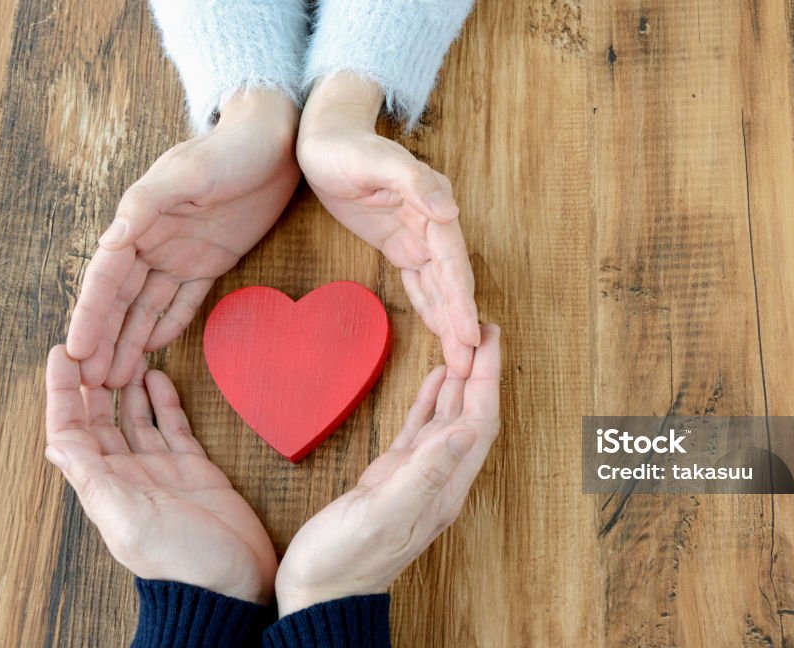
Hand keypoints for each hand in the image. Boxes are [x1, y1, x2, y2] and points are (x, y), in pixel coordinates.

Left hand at [44, 346, 277, 604]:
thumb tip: (55, 444)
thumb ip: (94, 480)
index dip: (62, 393)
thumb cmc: (183, 562)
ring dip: (128, 386)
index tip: (63, 354)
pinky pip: (173, 427)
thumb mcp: (130, 521)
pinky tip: (159, 379)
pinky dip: (164, 402)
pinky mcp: (195, 469)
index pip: (72, 431)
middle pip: (101, 419)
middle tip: (97, 343)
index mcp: (105, 486)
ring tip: (128, 352)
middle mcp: (128, 475)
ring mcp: (161, 471)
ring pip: (136, 418)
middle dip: (94, 382)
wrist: (234, 585)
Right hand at [67, 89, 300, 387]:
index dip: (90, 315)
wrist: (274, 143)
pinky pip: (184, 300)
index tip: (76, 350)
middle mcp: (153, 242)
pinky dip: (168, 324)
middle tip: (92, 381)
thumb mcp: (188, 173)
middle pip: (122, 300)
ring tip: (116, 378)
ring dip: (131, 340)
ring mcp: (181, 254)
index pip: (106, 278)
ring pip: (148, 306)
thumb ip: (150, 204)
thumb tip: (114, 236)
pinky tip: (154, 349)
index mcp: (138, 222)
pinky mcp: (211, 261)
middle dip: (105, 340)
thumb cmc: (227, 150)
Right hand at [274, 324, 500, 615]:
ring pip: (448, 419)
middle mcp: (438, 480)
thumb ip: (424, 473)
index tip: (491, 339)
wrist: (319, 596)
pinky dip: (430, 401)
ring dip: (460, 381)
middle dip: (481, 372)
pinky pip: (420, 430)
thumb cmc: (345, 562)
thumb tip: (465, 430)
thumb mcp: (384, 515)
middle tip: (487, 329)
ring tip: (467, 344)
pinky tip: (435, 379)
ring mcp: (415, 478)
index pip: (477, 422)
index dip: (487, 379)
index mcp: (443, 487)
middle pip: (470, 415)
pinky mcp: (391, 478)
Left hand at [298, 73, 479, 376]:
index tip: (469, 334)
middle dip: (461, 322)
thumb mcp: (378, 161)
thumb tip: (450, 211)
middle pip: (451, 281)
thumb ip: (416, 183)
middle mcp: (432, 223)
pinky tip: (440, 329)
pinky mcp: (399, 242)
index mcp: (432, 206)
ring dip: (449, 321)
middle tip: (468, 363)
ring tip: (460, 359)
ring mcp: (416, 235)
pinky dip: (430, 305)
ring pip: (438, 286)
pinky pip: (419, 280)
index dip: (461, 301)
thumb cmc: (348, 146)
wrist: (324, 137)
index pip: (452, 262)